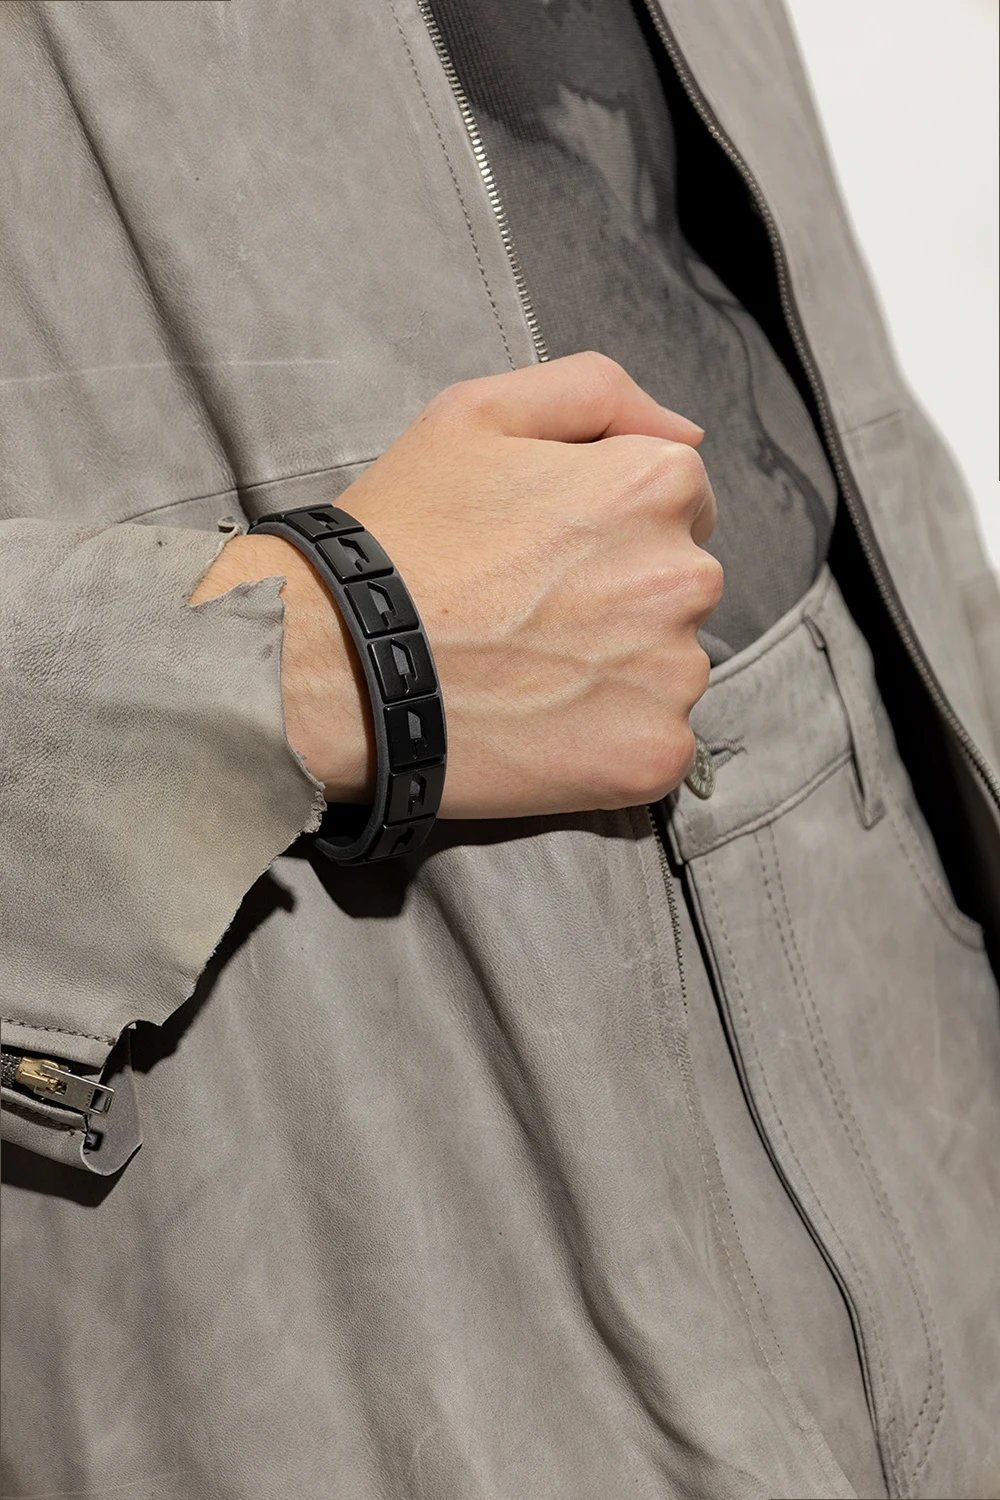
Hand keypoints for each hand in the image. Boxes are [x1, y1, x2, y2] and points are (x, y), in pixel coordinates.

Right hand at [193, 352, 721, 818]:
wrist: (331, 664)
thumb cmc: (400, 535)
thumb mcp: (478, 414)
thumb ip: (597, 393)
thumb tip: (687, 429)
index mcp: (657, 484)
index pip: (679, 502)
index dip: (606, 528)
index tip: (543, 557)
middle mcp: (686, 576)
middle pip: (677, 586)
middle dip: (619, 596)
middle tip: (526, 617)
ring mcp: (673, 674)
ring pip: (668, 667)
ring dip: (617, 672)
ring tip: (527, 675)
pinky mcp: (653, 754)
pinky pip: (658, 744)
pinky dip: (609, 742)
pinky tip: (541, 727)